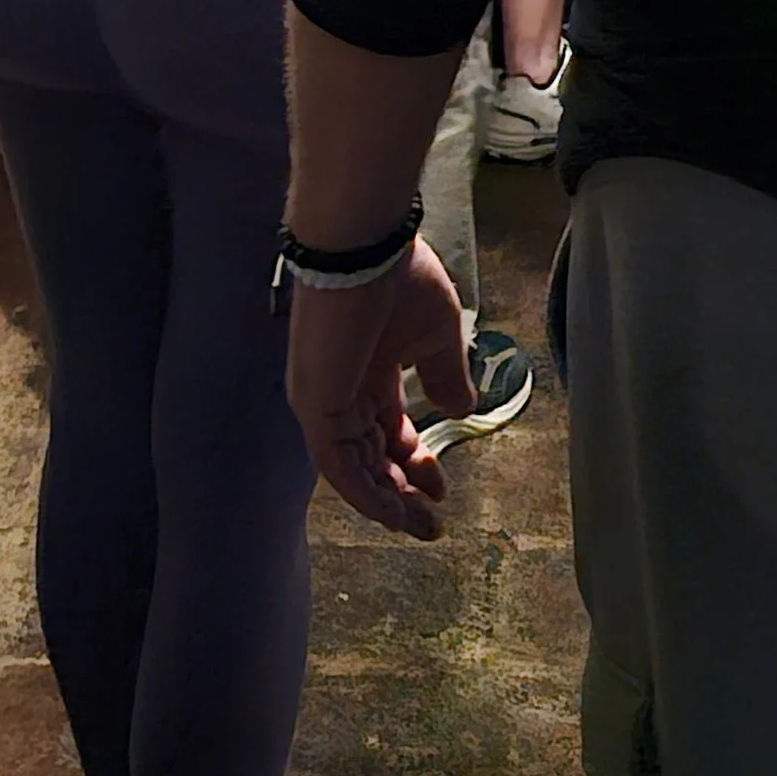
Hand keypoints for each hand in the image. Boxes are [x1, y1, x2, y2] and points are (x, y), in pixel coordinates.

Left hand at [286, 236, 472, 538]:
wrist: (364, 248)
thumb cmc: (401, 276)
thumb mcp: (437, 332)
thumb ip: (445, 374)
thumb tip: (461, 409)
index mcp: (368, 371)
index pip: (388, 432)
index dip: (415, 462)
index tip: (442, 485)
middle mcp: (341, 391)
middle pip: (370, 459)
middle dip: (402, 494)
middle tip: (432, 524)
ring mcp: (325, 400)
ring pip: (353, 470)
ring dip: (387, 502)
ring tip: (420, 526)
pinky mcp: (315, 405)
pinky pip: (338, 465)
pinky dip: (364, 493)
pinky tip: (393, 512)